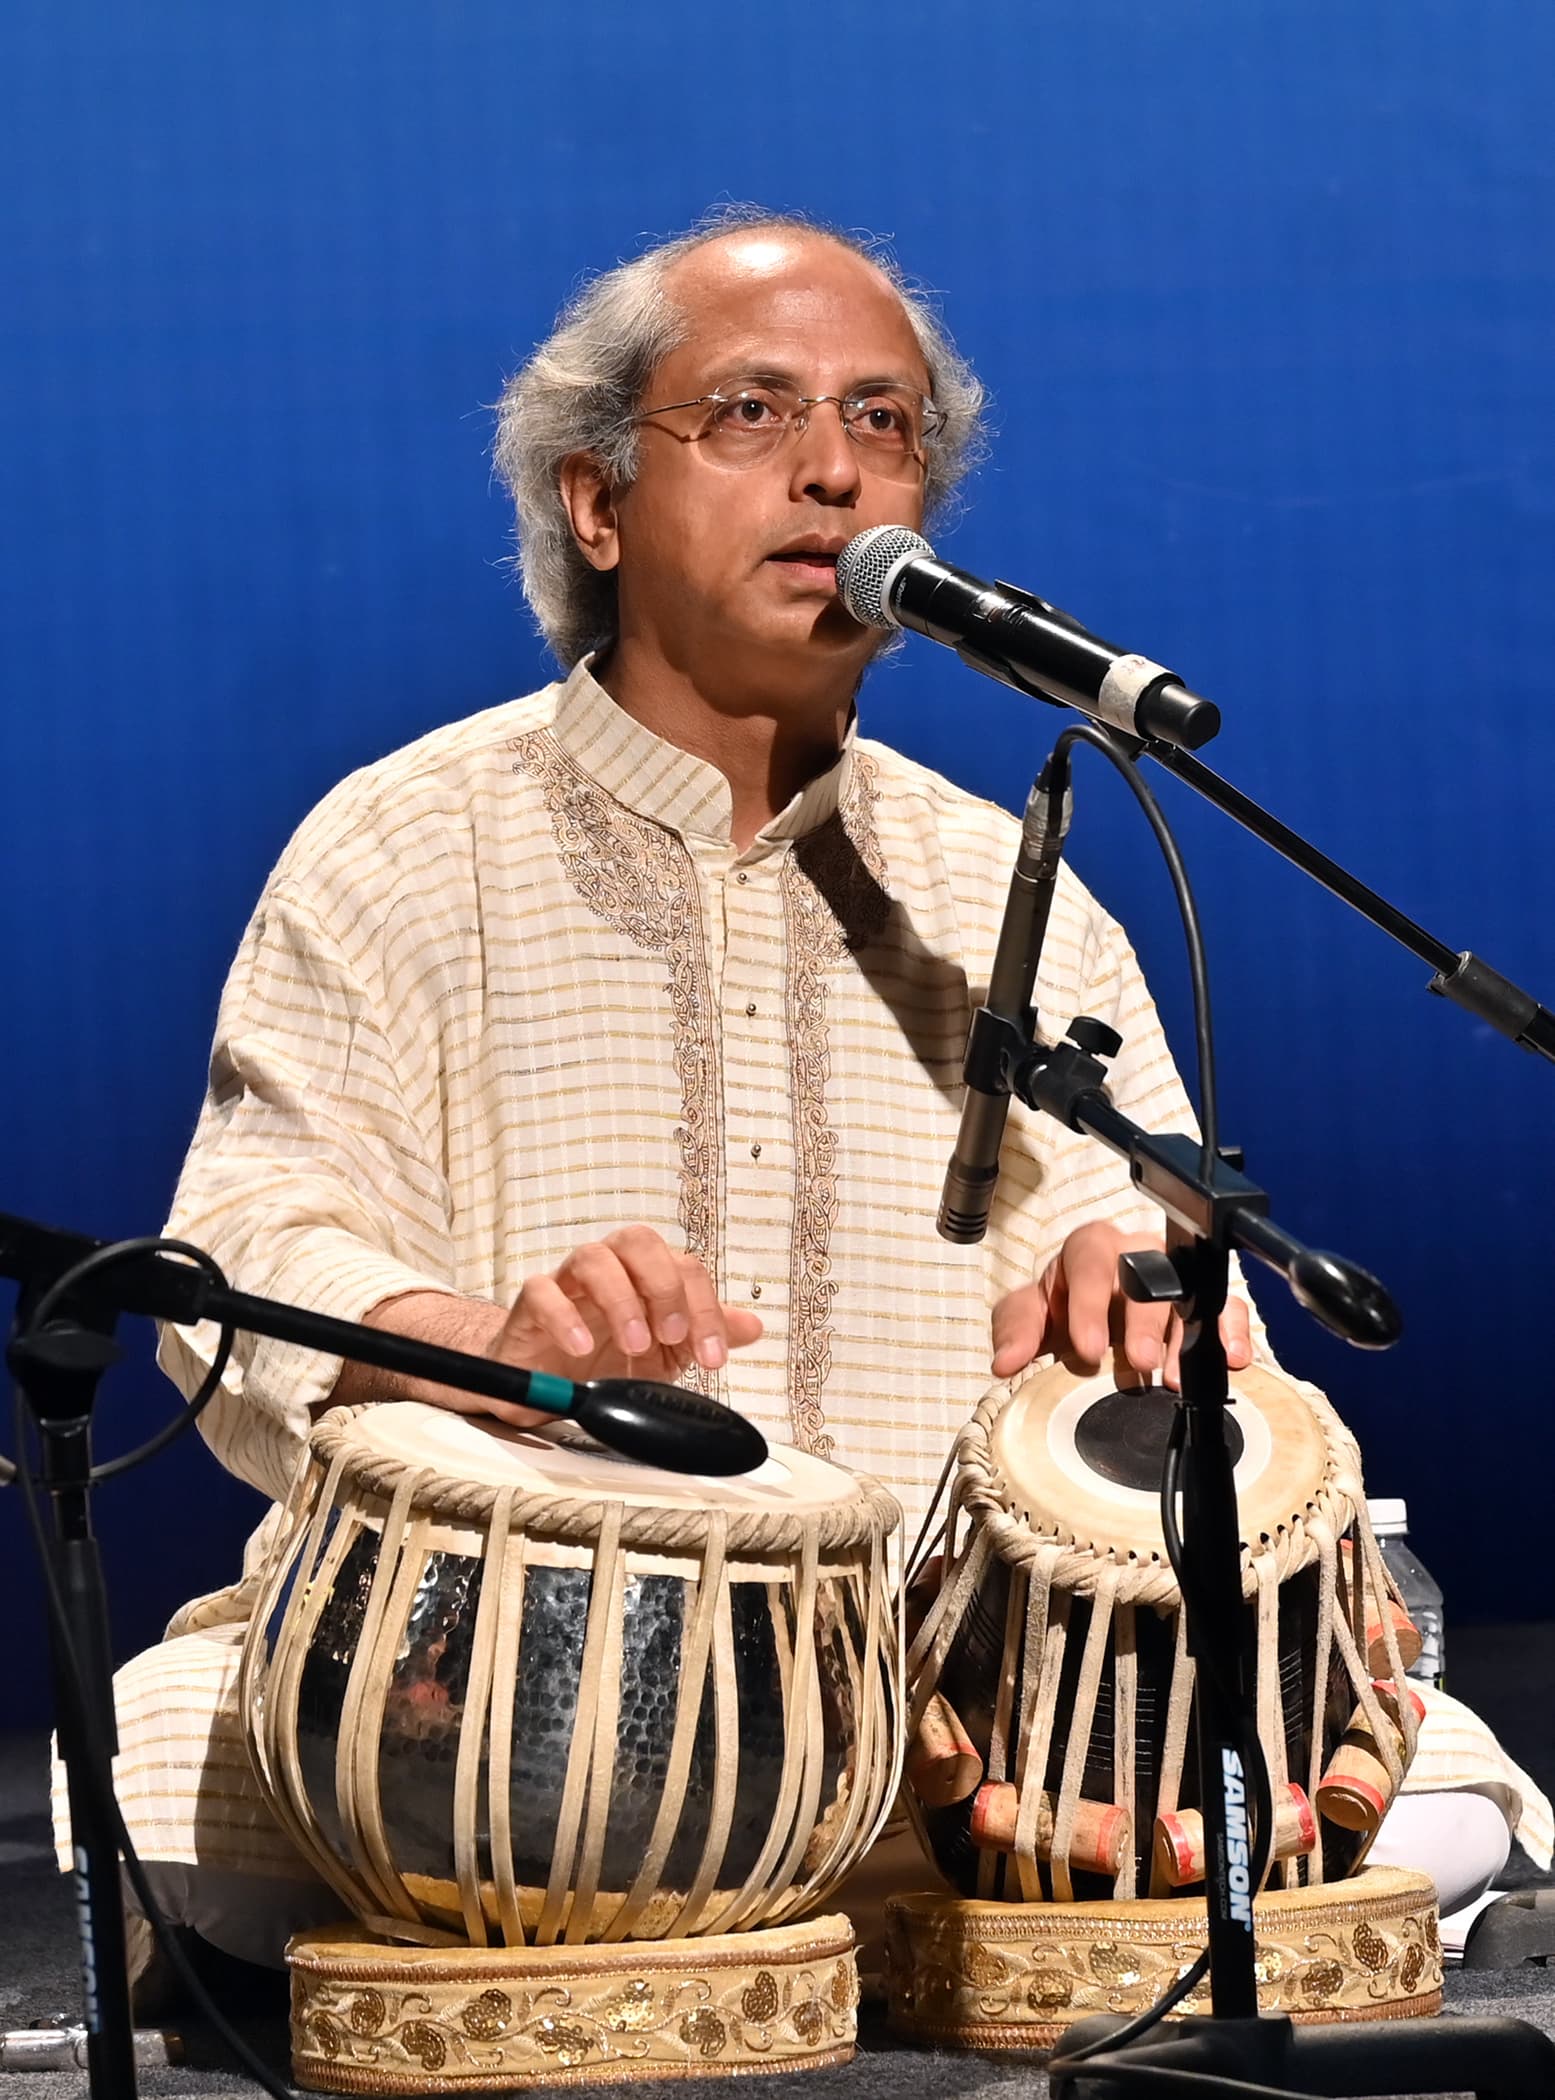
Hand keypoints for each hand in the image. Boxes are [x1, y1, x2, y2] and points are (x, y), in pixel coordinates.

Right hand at [349, 1228, 761, 1429]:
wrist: (546, 1384)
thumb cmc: (605, 1357)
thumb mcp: (665, 1353)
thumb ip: (703, 1335)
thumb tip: (753, 1326)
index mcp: (646, 1275)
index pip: (684, 1268)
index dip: (704, 1310)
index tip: (711, 1358)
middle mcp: (610, 1268)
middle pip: (638, 1240)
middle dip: (662, 1284)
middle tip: (670, 1334)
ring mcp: (568, 1282)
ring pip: (592, 1257)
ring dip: (620, 1300)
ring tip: (634, 1343)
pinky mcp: (531, 1303)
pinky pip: (542, 1290)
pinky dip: (565, 1317)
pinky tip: (582, 1347)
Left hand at [991, 1220, 1251, 1387]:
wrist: (1097, 1318)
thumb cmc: (1067, 1308)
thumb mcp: (1033, 1315)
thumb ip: (1016, 1331)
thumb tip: (1004, 1361)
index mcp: (1090, 1248)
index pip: (1090, 1260)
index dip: (1089, 1303)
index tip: (1087, 1349)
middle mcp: (1137, 1253)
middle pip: (1147, 1272)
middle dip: (1143, 1319)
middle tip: (1138, 1362)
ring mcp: (1177, 1274)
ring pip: (1190, 1290)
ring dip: (1185, 1335)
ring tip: (1174, 1378)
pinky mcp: (1207, 1299)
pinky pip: (1229, 1305)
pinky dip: (1232, 1331)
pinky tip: (1231, 1359)